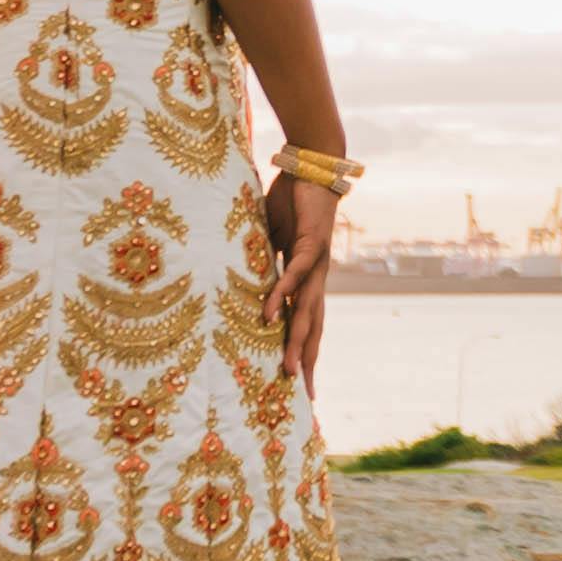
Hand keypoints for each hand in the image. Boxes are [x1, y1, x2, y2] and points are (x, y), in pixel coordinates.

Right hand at [261, 169, 339, 388]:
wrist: (313, 166)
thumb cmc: (292, 203)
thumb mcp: (272, 240)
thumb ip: (265, 261)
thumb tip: (245, 278)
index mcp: (308, 278)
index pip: (307, 322)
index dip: (305, 351)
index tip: (303, 383)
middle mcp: (316, 277)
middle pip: (314, 327)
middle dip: (309, 361)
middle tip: (304, 395)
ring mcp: (316, 263)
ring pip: (307, 309)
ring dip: (297, 339)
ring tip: (289, 368)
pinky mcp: (311, 244)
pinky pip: (294, 274)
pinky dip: (282, 294)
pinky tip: (269, 314)